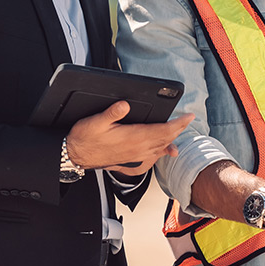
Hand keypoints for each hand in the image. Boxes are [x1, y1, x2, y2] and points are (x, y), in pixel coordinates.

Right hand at [65, 102, 191, 172]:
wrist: (75, 156)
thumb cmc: (84, 138)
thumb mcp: (95, 121)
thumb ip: (111, 113)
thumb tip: (125, 104)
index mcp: (133, 138)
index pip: (163, 130)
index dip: (178, 124)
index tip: (189, 116)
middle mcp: (138, 149)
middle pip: (165, 139)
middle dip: (178, 129)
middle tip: (187, 120)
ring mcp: (135, 156)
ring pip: (160, 148)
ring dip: (171, 139)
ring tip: (179, 131)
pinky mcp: (130, 160)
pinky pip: (152, 157)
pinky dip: (161, 152)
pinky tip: (164, 151)